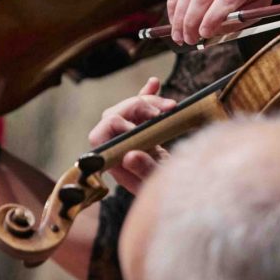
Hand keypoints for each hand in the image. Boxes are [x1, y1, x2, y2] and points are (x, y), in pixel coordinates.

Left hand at [87, 78, 174, 193]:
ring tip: (172, 107)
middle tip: (163, 114)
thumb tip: (129, 155)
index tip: (144, 131)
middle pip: (113, 115)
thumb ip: (143, 171)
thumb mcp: (157, 185)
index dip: (119, 125)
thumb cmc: (164, 196)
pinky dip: (148, 95)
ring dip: (149, 102)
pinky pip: (140, 108)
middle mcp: (116, 147)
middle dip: (138, 108)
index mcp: (113, 161)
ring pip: (127, 109)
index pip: (100, 134)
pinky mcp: (143, 131)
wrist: (179, 195)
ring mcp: (128, 138)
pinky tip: (154, 83)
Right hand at [166, 0, 279, 44]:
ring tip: (178, 34)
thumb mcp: (257, 6)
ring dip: (179, 15)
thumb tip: (206, 35)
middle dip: (191, 22)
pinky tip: (175, 16)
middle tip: (187, 39)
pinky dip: (175, 1)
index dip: (211, 20)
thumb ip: (234, 22)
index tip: (202, 36)